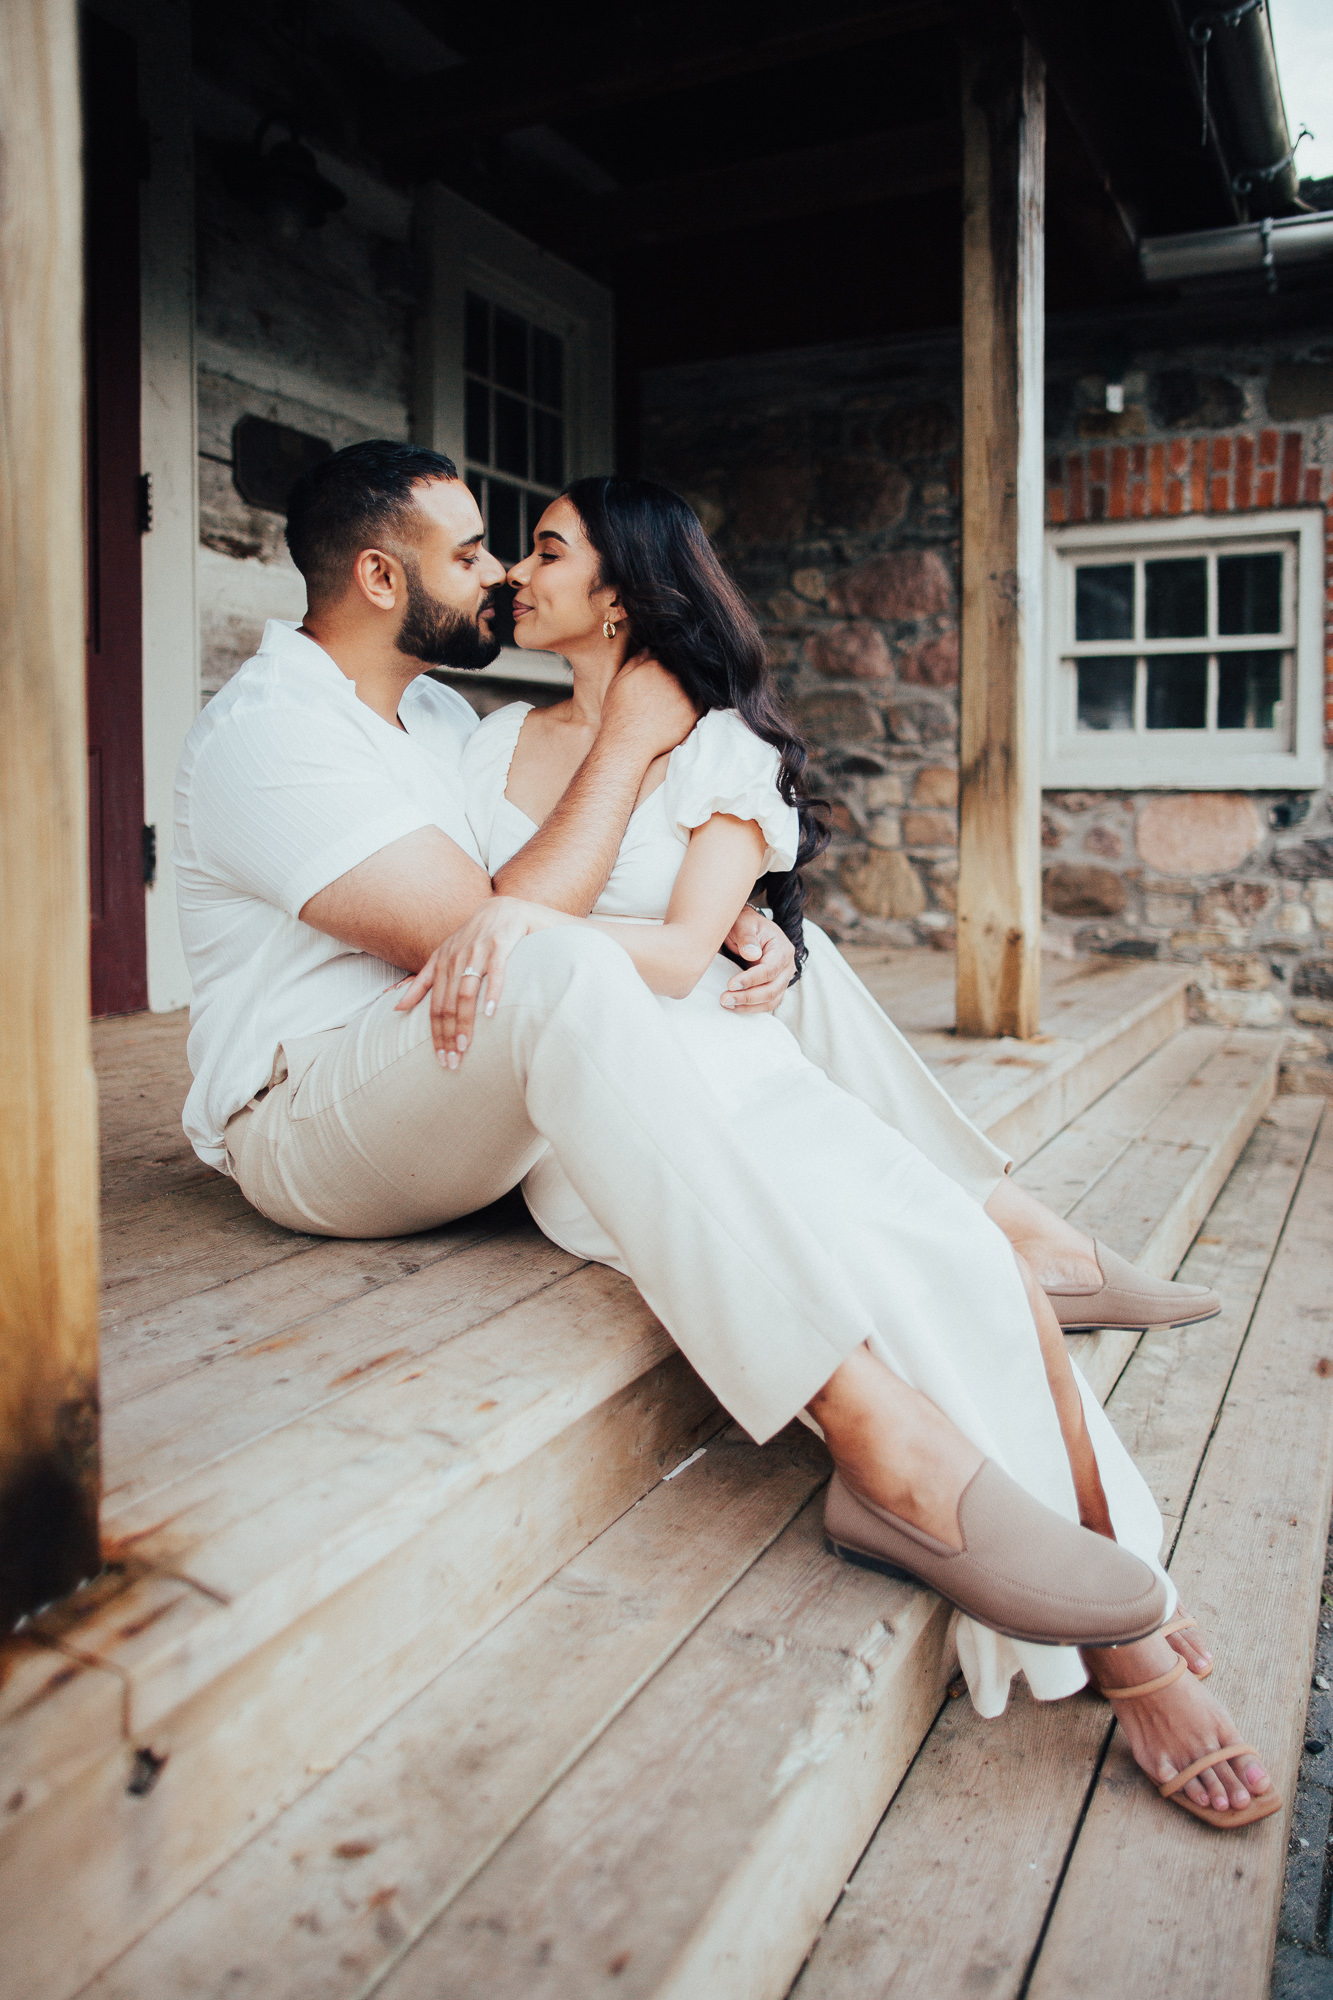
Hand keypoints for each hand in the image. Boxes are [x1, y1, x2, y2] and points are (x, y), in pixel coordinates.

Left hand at [395, 898, 567, 1065]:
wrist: (506, 907)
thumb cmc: (476, 937)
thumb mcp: (444, 955)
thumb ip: (422, 981)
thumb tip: (395, 1007)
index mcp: (441, 963)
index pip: (433, 1006)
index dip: (435, 1034)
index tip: (440, 1059)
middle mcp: (456, 957)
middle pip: (446, 1003)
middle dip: (447, 1035)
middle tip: (452, 1062)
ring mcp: (478, 950)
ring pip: (466, 991)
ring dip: (464, 1021)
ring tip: (464, 1046)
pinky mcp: (501, 943)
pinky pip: (496, 971)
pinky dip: (493, 992)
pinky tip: (491, 1013)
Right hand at [601, 654, 698, 760]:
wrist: (629, 742)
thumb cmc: (619, 713)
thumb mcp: (619, 681)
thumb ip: (635, 661)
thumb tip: (648, 648)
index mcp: (654, 664)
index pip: (666, 652)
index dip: (666, 657)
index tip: (665, 665)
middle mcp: (672, 675)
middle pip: (681, 664)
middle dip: (679, 667)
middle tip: (672, 680)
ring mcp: (685, 692)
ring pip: (693, 679)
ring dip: (690, 680)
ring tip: (680, 692)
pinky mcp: (693, 709)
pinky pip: (703, 697)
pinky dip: (700, 695)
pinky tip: (691, 701)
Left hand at [720, 909, 795, 1012]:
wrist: (746, 929)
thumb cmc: (745, 925)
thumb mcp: (743, 924)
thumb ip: (747, 938)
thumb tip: (752, 954)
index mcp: (782, 949)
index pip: (770, 969)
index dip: (751, 979)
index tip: (731, 984)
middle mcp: (786, 966)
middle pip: (772, 989)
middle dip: (748, 997)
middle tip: (725, 998)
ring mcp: (782, 979)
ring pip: (771, 1001)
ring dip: (748, 1006)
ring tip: (727, 1003)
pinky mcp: (773, 988)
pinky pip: (766, 1004)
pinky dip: (750, 1008)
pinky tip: (734, 1006)